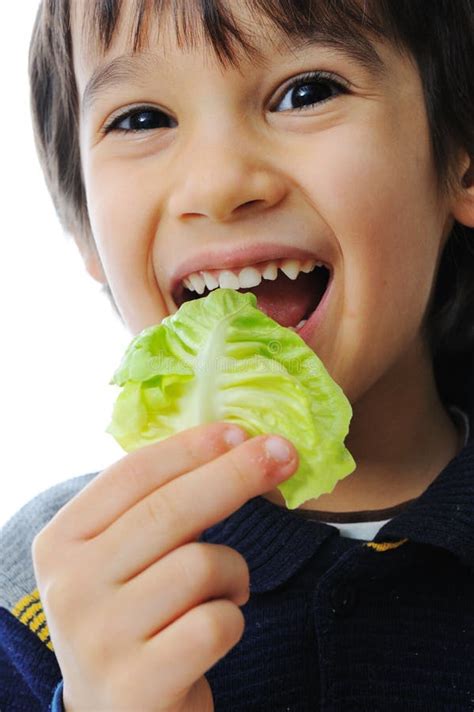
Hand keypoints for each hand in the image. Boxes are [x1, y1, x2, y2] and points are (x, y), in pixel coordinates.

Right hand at [32, 422, 297, 711]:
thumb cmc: (134, 615)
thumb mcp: (124, 557)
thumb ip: (159, 506)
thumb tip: (240, 445)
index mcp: (62, 540)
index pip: (132, 474)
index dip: (193, 447)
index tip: (242, 431)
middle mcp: (70, 586)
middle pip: (169, 509)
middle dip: (236, 474)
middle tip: (284, 454)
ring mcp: (99, 638)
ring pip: (200, 565)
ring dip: (232, 573)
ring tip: (223, 592)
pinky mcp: (138, 685)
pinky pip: (216, 623)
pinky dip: (232, 618)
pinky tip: (213, 631)